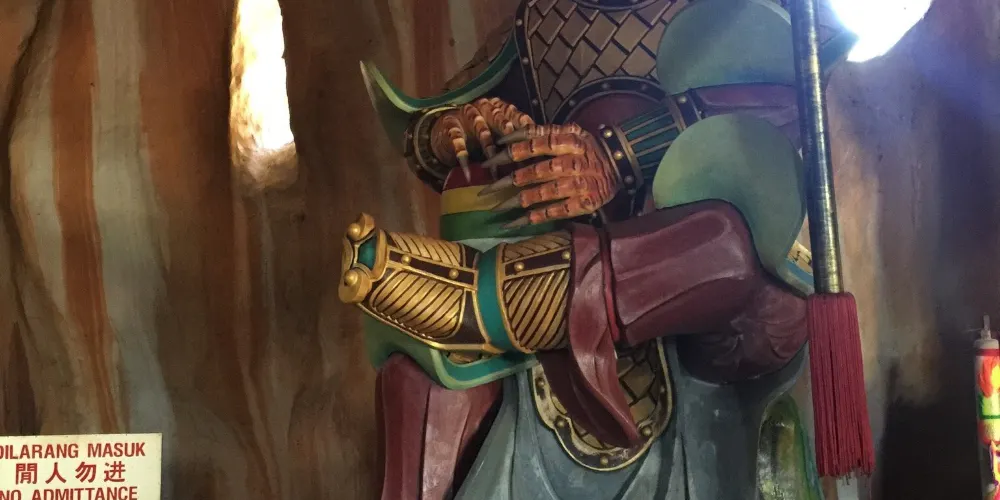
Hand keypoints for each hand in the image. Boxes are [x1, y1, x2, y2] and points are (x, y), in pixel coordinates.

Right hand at [429, 98, 534, 180]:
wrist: (444, 125)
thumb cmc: (480, 130)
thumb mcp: (497, 129)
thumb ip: (516, 137)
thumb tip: (542, 154)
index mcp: (500, 106)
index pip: (518, 116)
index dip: (529, 133)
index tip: (539, 150)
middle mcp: (485, 107)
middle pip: (502, 122)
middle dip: (513, 141)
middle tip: (522, 160)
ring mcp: (468, 115)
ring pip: (482, 133)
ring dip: (491, 153)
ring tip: (496, 173)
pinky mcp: (451, 126)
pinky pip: (458, 143)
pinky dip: (463, 159)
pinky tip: (468, 175)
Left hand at [478, 124, 620, 226]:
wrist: (620, 163)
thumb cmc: (586, 148)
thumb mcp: (569, 132)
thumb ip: (541, 133)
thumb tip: (507, 138)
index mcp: (570, 141)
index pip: (537, 144)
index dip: (513, 152)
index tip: (490, 162)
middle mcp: (575, 162)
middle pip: (539, 171)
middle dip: (510, 181)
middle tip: (488, 191)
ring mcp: (582, 183)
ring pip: (547, 192)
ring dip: (522, 201)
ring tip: (499, 208)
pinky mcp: (587, 202)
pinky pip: (560, 210)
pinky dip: (540, 216)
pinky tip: (521, 220)